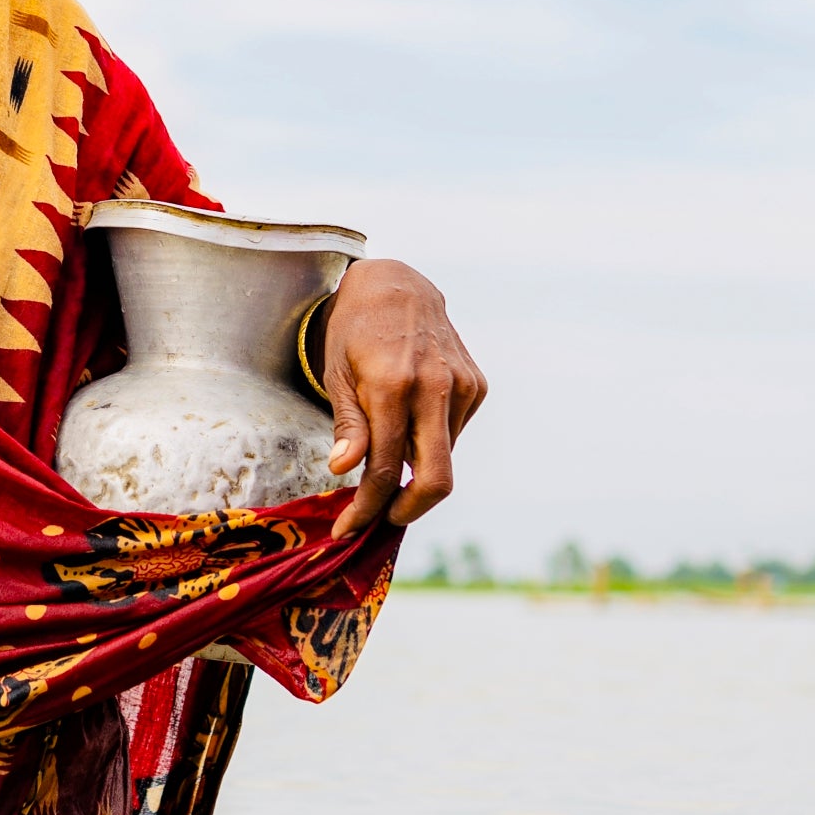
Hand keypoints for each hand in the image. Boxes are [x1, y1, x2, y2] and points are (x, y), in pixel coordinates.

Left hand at [316, 259, 487, 538]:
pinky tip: (410, 423)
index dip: (366, 508)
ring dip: (415, 474)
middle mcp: (435, 388)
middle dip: (407, 511)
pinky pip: (453, 434)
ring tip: (385, 464)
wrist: (397, 285)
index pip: (385, 468)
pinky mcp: (478, 386)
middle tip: (379, 519)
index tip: (349, 529)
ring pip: (444, 459)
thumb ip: (348, 425)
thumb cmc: (355, 332)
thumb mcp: (336, 374)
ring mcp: (463, 387)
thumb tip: (345, 470)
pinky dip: (431, 444)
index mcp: (392, 385)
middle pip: (435, 480)